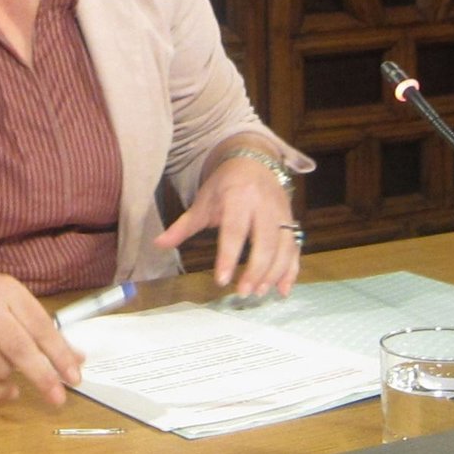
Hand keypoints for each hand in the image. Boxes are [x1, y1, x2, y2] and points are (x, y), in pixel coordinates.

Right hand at [0, 269, 84, 405]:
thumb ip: (42, 328)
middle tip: (59, 398)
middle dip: (43, 376)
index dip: (59, 353)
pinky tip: (7, 392)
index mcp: (8, 292)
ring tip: (13, 375)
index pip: (40, 326)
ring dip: (12, 379)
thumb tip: (77, 358)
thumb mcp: (13, 301)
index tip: (74, 376)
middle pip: (20, 348)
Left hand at [154, 154, 299, 297]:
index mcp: (239, 197)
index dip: (229, 256)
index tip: (222, 280)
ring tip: (258, 292)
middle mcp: (264, 205)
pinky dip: (292, 271)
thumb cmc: (225, 184)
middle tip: (243, 293)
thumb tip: (158, 244)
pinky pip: (295, 248)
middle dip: (256, 270)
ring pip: (284, 247)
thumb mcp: (203, 201)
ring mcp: (282, 213)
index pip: (235, 230)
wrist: (253, 161)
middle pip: (265, 242)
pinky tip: (283, 290)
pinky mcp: (291, 221)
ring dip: (274, 273)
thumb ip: (183, 226)